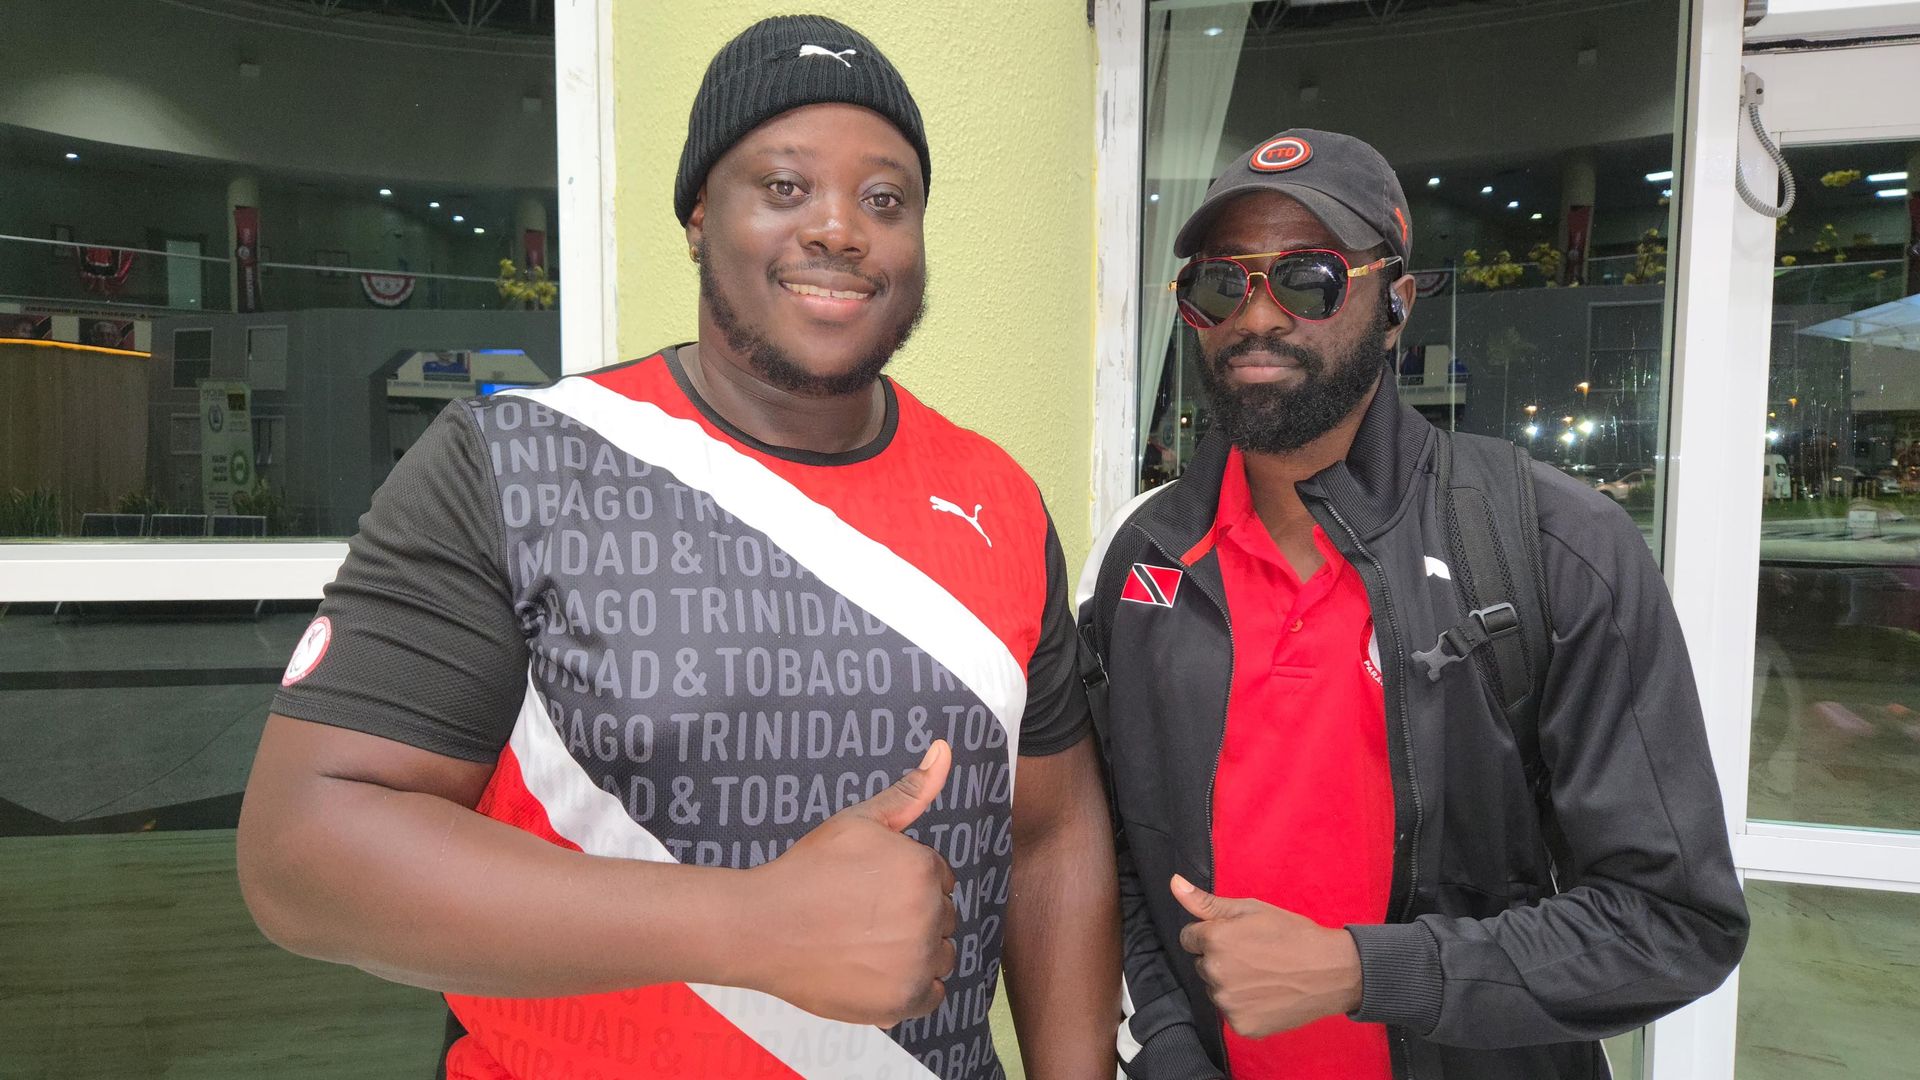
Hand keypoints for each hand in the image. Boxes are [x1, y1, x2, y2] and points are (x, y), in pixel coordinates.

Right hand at [747, 741, 958, 1025]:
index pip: (938, 881)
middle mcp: (928, 915)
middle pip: (942, 918)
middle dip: (911, 917)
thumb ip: (909, 792)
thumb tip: (945, 749)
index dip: (903, 885)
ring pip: (940, 956)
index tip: (868, 891)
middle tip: (861, 918)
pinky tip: (874, 970)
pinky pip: (931, 993)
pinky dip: (909, 987)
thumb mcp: (858, 822)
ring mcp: (916, 961)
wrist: (760, 928)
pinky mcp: (902, 1000)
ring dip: (915, 953)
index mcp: (923, 869)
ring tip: (866, 945)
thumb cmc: (807, 872)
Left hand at [1172, 874, 1363, 1039]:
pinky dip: (1244, 1006)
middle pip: (1202, 964)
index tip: (1236, 938)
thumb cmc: (1292, 934)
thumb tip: (1174, 883)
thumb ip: (1206, 902)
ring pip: (1216, 989)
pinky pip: (1231, 1012)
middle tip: (1255, 956)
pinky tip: (1267, 995)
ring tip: (1263, 976)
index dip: (1211, 935)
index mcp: (1214, 939)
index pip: (1189, 938)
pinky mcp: (1240, 1025)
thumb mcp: (1251, 910)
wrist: (1331, 971)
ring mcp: (1227, 1002)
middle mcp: (1214, 972)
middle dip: (1221, 959)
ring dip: (1230, 984)